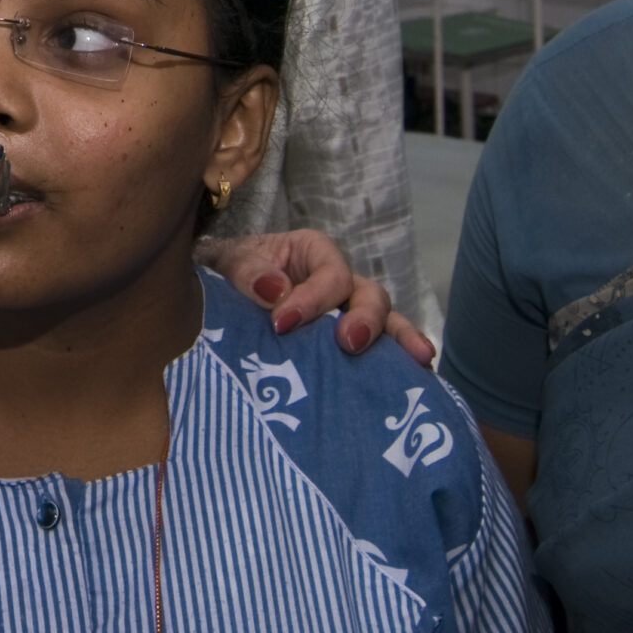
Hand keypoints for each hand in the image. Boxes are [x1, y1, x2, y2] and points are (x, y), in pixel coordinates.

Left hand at [196, 229, 435, 366]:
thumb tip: (274, 290)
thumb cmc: (225, 273)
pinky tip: (418, 380)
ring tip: (418, 360)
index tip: (281, 324)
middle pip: (367, 294)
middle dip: (365, 318)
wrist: (214, 299)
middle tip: (349, 343)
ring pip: (384, 323)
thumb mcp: (225, 262)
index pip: (329, 272)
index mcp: (312, 253)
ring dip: (400, 339)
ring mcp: (347, 315)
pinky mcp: (345, 346)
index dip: (313, 297)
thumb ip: (245, 271)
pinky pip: (378, 353)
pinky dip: (397, 364)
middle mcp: (338, 282)